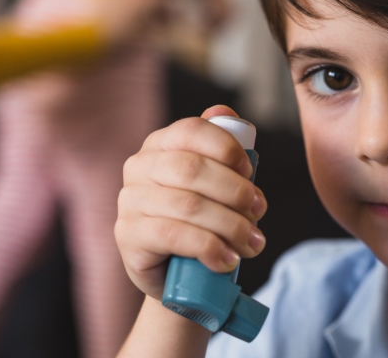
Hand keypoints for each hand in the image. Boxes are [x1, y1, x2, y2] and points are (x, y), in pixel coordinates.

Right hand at [115, 106, 267, 299]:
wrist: (175, 274)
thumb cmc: (200, 222)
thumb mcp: (215, 185)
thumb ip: (221, 150)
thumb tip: (224, 113)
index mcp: (160, 144)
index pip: (191, 130)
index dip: (226, 148)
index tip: (250, 172)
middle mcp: (138, 167)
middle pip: (191, 169)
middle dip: (235, 191)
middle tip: (259, 212)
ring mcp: (129, 201)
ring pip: (188, 205)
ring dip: (230, 226)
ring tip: (252, 243)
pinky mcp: (128, 236)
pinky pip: (174, 235)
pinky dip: (209, 248)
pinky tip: (227, 259)